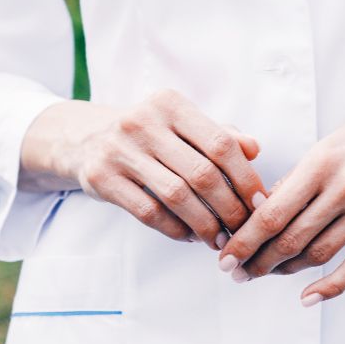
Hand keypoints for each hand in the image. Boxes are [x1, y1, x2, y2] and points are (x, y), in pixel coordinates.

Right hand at [19, 90, 266, 248]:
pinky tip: (189, 236)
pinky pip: (148, 212)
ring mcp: (119, 150)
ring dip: (204, 224)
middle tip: (243, 229)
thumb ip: (219, 134)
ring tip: (220, 239)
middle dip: (229, 207)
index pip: (220, 143)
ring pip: (176, 196)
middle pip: (201, 173)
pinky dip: (175, 229)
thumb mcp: (181, 123)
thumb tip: (255, 149)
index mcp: (171, 104)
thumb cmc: (149, 133)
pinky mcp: (101, 178)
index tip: (261, 203)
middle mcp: (143, 122)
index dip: (245, 177)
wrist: (84, 137)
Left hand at [216, 73, 344, 303]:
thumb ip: (300, 177)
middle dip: (258, 261)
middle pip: (291, 238)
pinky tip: (310, 296)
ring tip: (267, 275)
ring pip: (320, 253)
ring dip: (287, 271)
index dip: (244, 240)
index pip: (272, 212)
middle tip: (239, 273)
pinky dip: (332, 286)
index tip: (226, 256)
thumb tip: (266, 210)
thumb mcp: (330, 141)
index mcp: (322, 160)